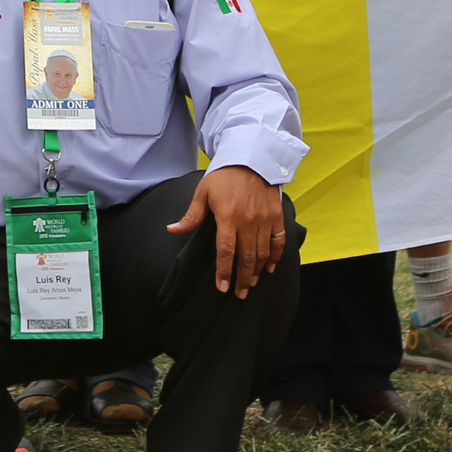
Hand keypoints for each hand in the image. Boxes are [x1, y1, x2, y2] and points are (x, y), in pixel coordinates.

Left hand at [167, 164, 286, 297]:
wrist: (252, 157)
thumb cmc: (225, 175)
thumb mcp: (203, 192)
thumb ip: (191, 215)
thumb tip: (172, 230)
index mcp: (228, 216)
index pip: (226, 251)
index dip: (224, 272)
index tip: (223, 288)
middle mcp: (248, 221)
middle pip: (246, 258)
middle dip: (243, 279)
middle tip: (240, 294)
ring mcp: (265, 219)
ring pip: (262, 253)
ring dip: (257, 272)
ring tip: (251, 284)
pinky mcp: (277, 216)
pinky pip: (278, 241)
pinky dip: (275, 256)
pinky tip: (269, 268)